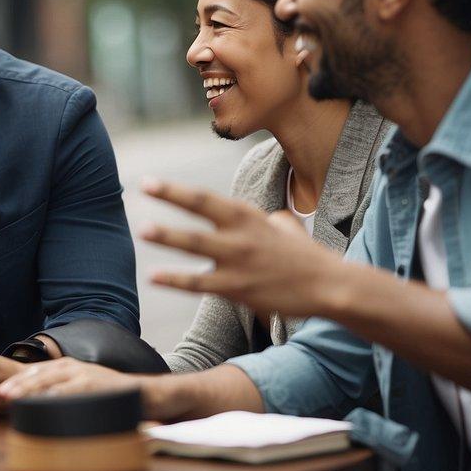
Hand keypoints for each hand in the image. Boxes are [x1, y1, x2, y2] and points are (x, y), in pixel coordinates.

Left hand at [0, 357, 142, 403]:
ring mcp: (82, 375)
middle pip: (38, 374)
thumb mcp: (82, 385)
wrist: (140, 392)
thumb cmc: (108, 392)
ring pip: (49, 381)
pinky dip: (52, 397)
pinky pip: (67, 392)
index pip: (36, 371)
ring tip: (14, 399)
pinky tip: (40, 404)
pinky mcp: (91, 385)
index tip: (1, 389)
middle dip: (18, 384)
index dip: (18, 380)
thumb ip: (62, 388)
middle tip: (1, 394)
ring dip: (29, 390)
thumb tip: (40, 400)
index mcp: (67, 366)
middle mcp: (72, 367)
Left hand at [140, 178, 343, 317]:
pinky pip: (199, 284)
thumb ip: (260, 218)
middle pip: (199, 211)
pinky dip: (175, 280)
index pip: (204, 198)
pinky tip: (153, 277)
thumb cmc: (303, 254)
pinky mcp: (237, 288)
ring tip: (142, 230)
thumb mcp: (282, 225)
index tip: (149, 182)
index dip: (175, 189)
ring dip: (168, 237)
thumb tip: (258, 218)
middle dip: (170, 196)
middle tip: (142, 185)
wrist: (329, 286)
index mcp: (247, 216)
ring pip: (196, 246)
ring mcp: (238, 261)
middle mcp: (240, 233)